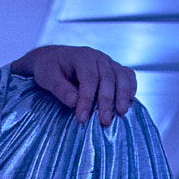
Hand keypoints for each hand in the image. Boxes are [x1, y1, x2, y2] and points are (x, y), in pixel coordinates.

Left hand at [10, 45, 137, 125]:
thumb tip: (74, 102)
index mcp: (82, 57)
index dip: (87, 99)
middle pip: (108, 78)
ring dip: (123, 95)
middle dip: (106, 101)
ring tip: (122, 113)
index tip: (82, 118)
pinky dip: (131, 87)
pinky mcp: (114, 69)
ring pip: (121, 76)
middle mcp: (98, 57)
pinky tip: (130, 102)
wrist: (55, 59)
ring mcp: (108, 62)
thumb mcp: (48, 77)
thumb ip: (60, 89)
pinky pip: (128, 75)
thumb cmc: (50, 69)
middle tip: (104, 122)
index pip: (88, 78)